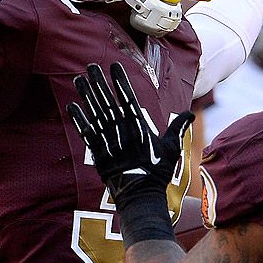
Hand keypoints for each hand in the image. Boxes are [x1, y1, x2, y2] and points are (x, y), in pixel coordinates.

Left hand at [67, 62, 192, 201]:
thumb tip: (191, 113)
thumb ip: (178, 128)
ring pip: (95, 114)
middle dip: (99, 82)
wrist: (141, 196)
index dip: (120, 81)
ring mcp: (109, 142)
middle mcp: (123, 131)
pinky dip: (79, 119)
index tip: (114, 65)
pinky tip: (72, 105)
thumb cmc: (158, 172)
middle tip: (91, 65)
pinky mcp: (98, 154)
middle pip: (108, 102)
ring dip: (86, 96)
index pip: (128, 98)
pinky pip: (86, 133)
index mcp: (140, 127)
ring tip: (79, 79)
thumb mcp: (172, 148)